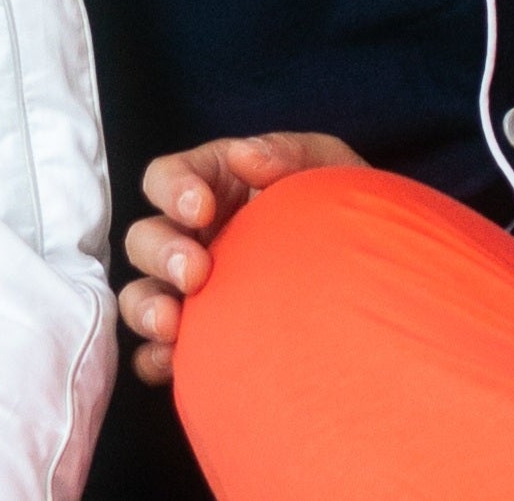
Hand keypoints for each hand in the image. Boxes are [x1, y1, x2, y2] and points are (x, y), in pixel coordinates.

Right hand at [117, 131, 365, 383]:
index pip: (166, 177)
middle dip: (161, 253)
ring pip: (140, 295)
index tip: (201, 208)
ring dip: (147, 308)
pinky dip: (156, 359)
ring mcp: (192, 291)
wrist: (372, 277)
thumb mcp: (327, 165)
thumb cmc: (346, 210)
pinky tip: (178, 362)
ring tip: (173, 325)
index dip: (171, 189)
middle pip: (144, 239)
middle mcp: (194, 237)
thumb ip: (288, 152)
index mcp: (214, 187)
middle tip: (196, 271)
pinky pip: (156, 354)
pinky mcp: (197, 341)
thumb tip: (245, 155)